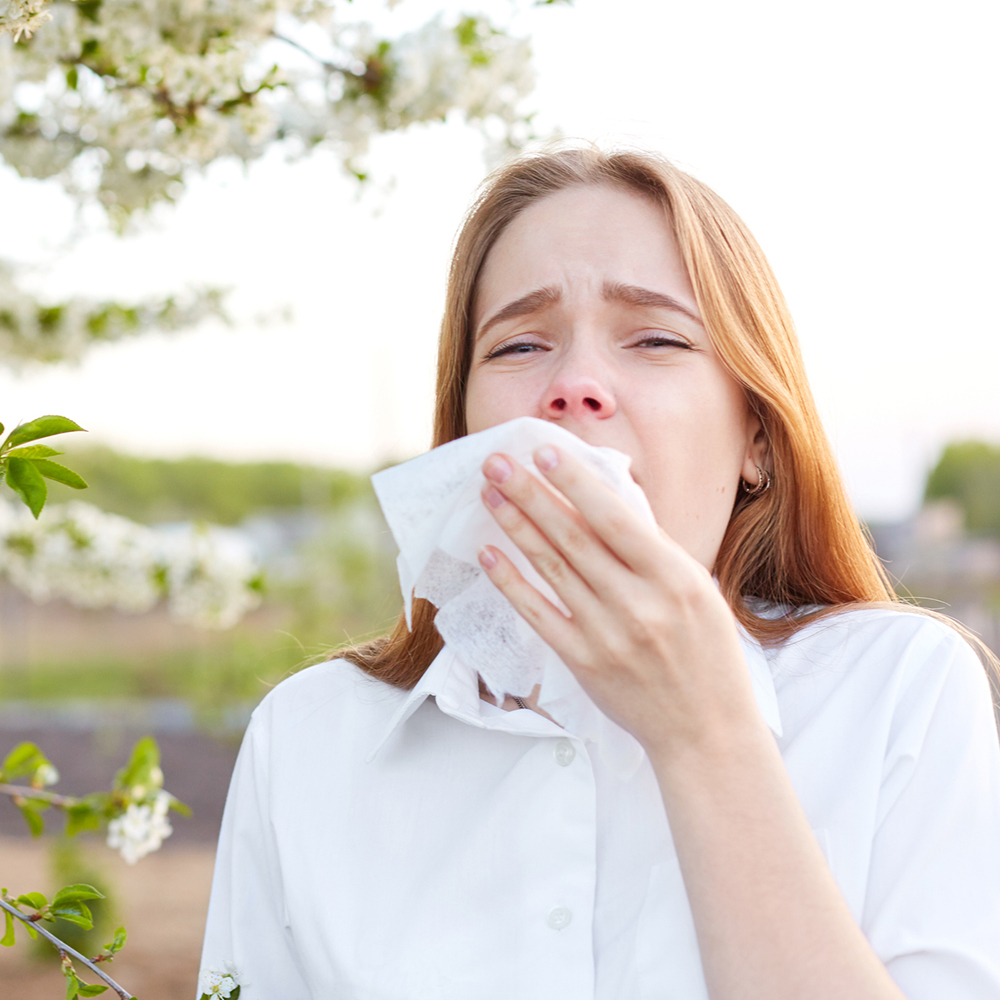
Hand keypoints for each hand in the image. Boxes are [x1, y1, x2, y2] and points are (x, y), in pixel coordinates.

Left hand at [477, 444, 763, 757]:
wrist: (706, 730)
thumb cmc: (707, 653)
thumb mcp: (697, 590)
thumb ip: (652, 550)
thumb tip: (602, 502)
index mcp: (675, 578)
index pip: (616, 519)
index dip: (576, 483)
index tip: (544, 451)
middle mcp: (639, 604)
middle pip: (573, 538)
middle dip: (531, 494)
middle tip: (497, 461)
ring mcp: (607, 635)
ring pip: (551, 569)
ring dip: (516, 527)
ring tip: (490, 494)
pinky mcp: (583, 662)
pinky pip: (539, 615)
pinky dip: (512, 582)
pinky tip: (489, 554)